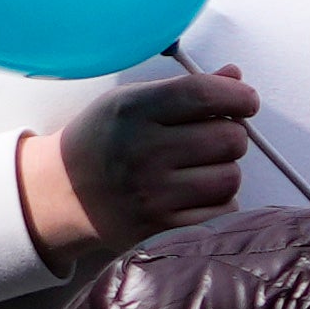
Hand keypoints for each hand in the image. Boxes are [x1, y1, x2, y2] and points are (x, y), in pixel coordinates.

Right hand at [24, 66, 260, 262]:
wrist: (63, 192)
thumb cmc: (105, 138)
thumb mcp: (134, 100)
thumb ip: (188, 89)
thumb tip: (235, 76)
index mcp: (136, 110)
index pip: (203, 94)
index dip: (237, 95)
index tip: (246, 100)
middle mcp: (143, 153)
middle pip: (228, 138)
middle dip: (232, 134)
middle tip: (215, 137)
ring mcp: (152, 196)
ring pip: (230, 178)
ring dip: (226, 170)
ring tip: (201, 167)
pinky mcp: (160, 231)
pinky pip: (222, 214)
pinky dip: (220, 203)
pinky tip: (197, 194)